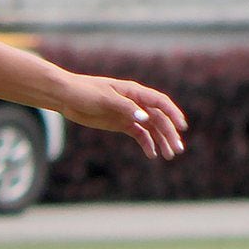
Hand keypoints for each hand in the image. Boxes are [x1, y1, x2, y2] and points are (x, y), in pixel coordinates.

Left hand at [53, 74, 187, 159]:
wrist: (67, 97)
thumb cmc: (85, 92)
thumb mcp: (105, 99)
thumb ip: (126, 108)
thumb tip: (145, 117)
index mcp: (135, 92)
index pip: (160, 103)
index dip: (173, 114)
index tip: (182, 127)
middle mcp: (136, 103)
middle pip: (158, 119)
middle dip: (169, 134)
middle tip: (177, 150)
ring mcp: (129, 114)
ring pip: (151, 128)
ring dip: (161, 141)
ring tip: (169, 155)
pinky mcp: (121, 123)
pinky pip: (139, 134)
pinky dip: (146, 143)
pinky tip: (152, 154)